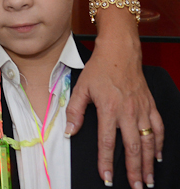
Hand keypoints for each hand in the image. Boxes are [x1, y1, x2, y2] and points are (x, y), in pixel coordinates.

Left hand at [66, 14, 162, 187]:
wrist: (120, 52)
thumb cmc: (99, 69)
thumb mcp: (81, 88)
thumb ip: (74, 111)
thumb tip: (69, 131)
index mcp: (109, 109)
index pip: (107, 142)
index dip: (106, 162)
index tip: (106, 177)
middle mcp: (128, 113)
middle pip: (132, 148)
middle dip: (134, 171)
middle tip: (135, 187)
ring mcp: (142, 110)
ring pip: (148, 142)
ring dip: (148, 163)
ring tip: (147, 180)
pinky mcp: (151, 106)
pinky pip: (158, 128)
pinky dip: (158, 144)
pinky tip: (157, 156)